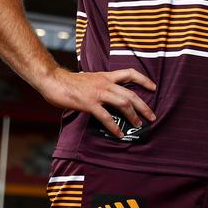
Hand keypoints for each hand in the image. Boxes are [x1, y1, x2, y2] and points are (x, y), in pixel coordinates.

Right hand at [38, 67, 155, 138]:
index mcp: (106, 76)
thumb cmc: (69, 81)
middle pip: (131, 93)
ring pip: (123, 103)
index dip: (144, 80)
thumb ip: (101, 84)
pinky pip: (106, 116)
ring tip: (138, 125)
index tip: (154, 87)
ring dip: (133, 116)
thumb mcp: (90, 79)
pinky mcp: (89, 103)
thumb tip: (108, 93)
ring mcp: (98, 93)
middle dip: (144, 106)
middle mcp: (105, 83)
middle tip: (152, 116)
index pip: (130, 73)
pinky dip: (114, 126)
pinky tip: (119, 133)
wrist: (53, 80)